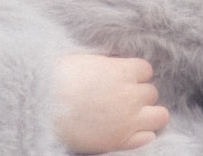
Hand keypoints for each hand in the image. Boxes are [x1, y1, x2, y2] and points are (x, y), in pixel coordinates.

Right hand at [52, 54, 168, 153]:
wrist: (42, 106)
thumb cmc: (56, 79)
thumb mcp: (82, 60)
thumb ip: (105, 65)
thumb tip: (111, 65)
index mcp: (121, 71)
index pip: (146, 69)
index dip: (134, 73)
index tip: (123, 77)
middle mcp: (129, 96)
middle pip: (152, 92)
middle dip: (139, 94)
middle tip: (122, 97)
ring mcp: (127, 120)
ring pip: (160, 116)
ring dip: (149, 114)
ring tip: (132, 115)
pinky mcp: (120, 141)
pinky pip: (147, 138)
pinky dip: (141, 134)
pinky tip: (127, 130)